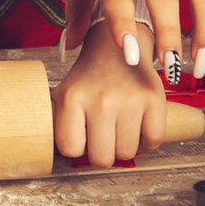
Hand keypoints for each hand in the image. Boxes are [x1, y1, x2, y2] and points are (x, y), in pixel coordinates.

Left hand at [53, 21, 164, 167]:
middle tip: (101, 139)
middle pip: (102, 159)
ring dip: (123, 147)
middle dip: (101, 154)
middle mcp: (101, 100)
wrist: (115, 47)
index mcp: (72, 98)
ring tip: (118, 130)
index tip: (80, 139)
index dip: (77, 148)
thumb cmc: (88, 77)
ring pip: (127, 154)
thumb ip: (57, 121)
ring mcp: (130, 99)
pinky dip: (146, 141)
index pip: (71, 149)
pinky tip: (137, 129)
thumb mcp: (63, 93)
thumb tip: (50, 150)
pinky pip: (153, 140)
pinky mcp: (154, 98)